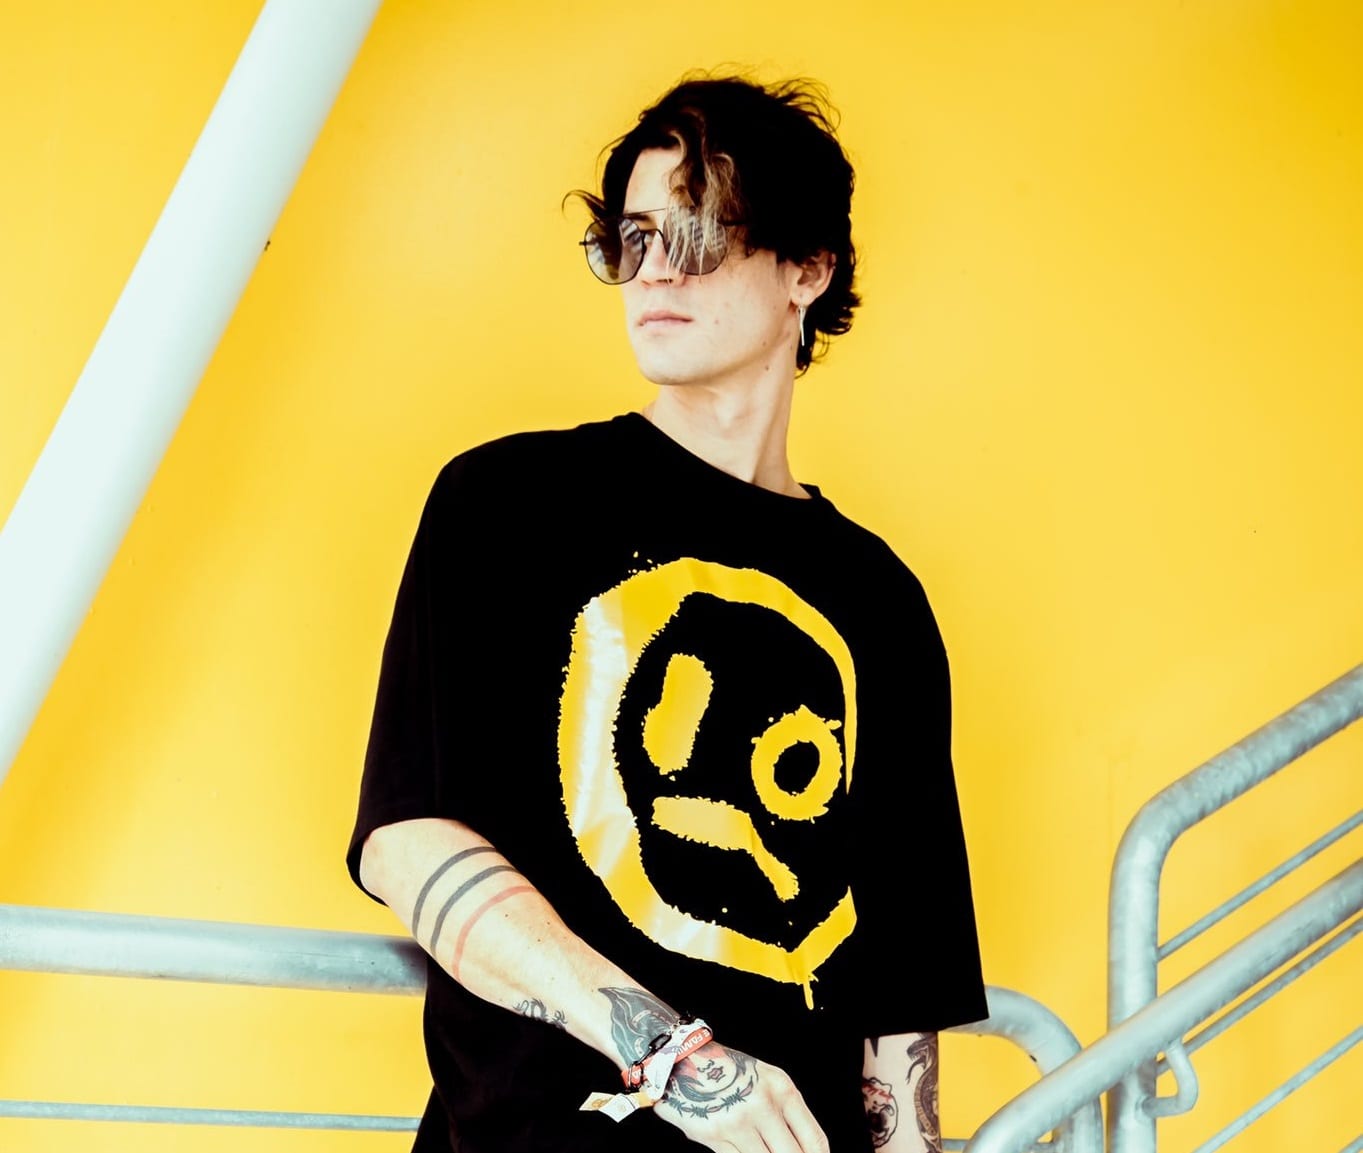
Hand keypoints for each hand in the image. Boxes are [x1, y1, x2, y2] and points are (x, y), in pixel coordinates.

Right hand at [655, 1039, 829, 1152]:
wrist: (683, 1058)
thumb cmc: (728, 1071)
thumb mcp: (765, 1081)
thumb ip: (785, 1114)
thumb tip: (804, 1150)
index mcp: (781, 1088)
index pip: (813, 1138)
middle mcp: (762, 1104)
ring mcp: (738, 1121)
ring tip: (760, 1149)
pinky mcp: (714, 1135)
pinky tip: (743, 1148)